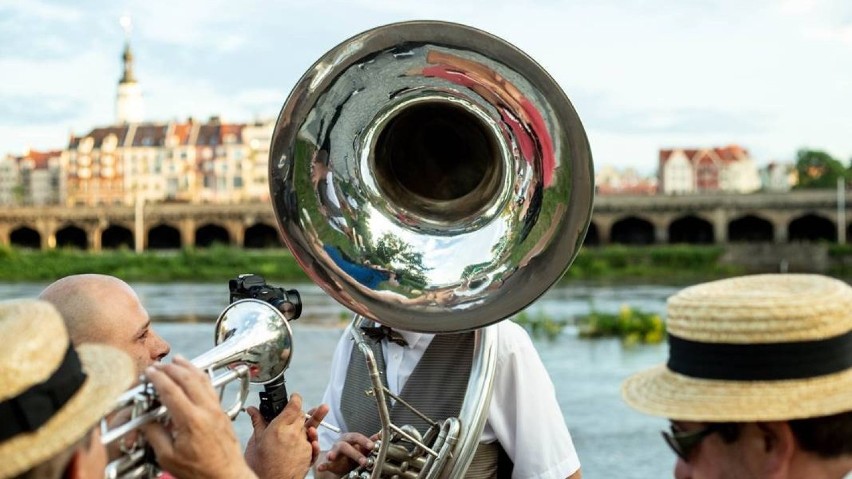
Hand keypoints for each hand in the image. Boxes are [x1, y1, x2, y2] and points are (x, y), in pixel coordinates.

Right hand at [139, 356, 255, 478]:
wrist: (226, 476)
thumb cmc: (200, 471)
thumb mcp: (168, 457)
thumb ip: (154, 434)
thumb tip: (144, 419)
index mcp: (191, 420)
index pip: (171, 391)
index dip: (158, 378)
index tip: (149, 372)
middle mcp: (206, 410)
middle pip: (188, 379)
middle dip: (171, 368)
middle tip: (158, 365)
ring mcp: (217, 409)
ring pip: (202, 379)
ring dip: (188, 367)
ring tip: (177, 360)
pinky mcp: (222, 412)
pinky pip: (210, 387)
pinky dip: (201, 376)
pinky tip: (195, 374)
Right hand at [244, 394, 328, 478]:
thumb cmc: (261, 466)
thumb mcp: (256, 442)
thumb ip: (258, 422)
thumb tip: (252, 410)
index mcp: (279, 427)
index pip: (293, 405)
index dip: (295, 398)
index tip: (293, 397)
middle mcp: (293, 433)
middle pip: (302, 414)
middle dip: (299, 411)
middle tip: (296, 410)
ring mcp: (303, 443)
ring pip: (311, 426)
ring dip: (312, 421)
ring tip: (320, 410)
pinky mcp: (308, 454)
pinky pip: (313, 442)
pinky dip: (312, 438)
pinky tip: (311, 436)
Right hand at [314, 432, 376, 475]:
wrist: (338, 462)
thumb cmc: (351, 452)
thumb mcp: (361, 447)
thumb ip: (369, 441)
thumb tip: (382, 435)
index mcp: (350, 439)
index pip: (357, 437)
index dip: (364, 440)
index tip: (372, 446)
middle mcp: (342, 443)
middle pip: (346, 444)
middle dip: (355, 453)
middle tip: (364, 462)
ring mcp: (334, 452)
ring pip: (335, 451)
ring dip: (334, 454)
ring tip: (332, 458)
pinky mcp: (328, 462)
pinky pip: (325, 463)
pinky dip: (323, 464)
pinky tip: (321, 467)